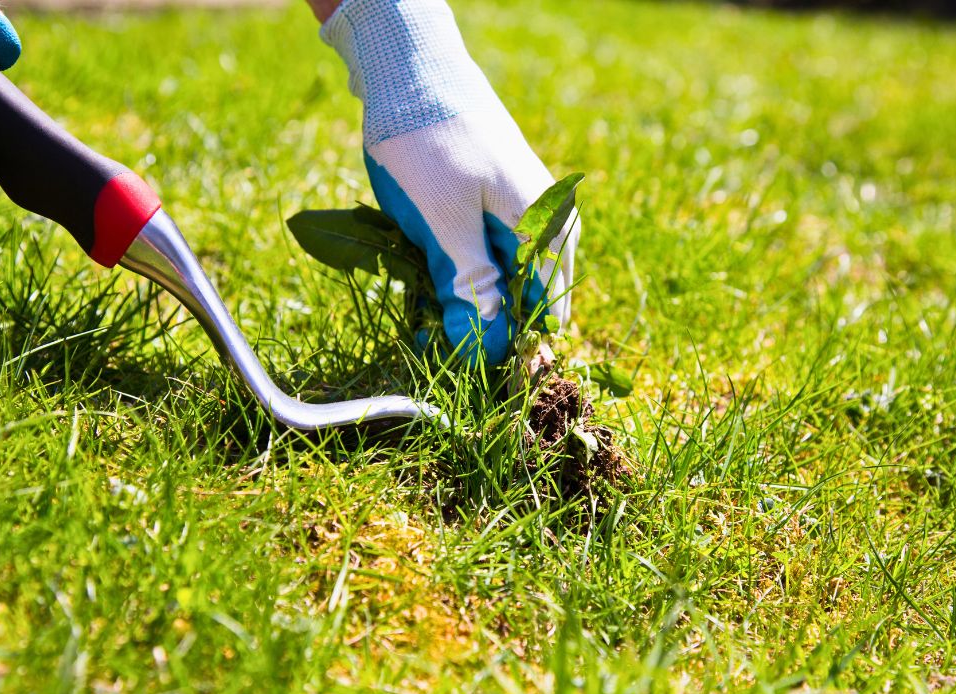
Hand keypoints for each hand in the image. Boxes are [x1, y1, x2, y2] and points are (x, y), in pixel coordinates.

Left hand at [321, 0, 578, 365]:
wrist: (409, 66)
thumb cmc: (428, 141)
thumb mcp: (443, 222)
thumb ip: (471, 285)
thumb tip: (487, 348)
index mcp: (547, 228)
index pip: (542, 313)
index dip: (507, 346)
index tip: (465, 364)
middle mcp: (546, 223)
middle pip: (523, 300)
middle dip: (480, 322)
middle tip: (432, 334)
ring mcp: (521, 212)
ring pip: (499, 279)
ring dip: (462, 298)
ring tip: (422, 302)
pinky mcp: (494, 204)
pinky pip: (483, 254)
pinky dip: (454, 270)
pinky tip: (424, 271)